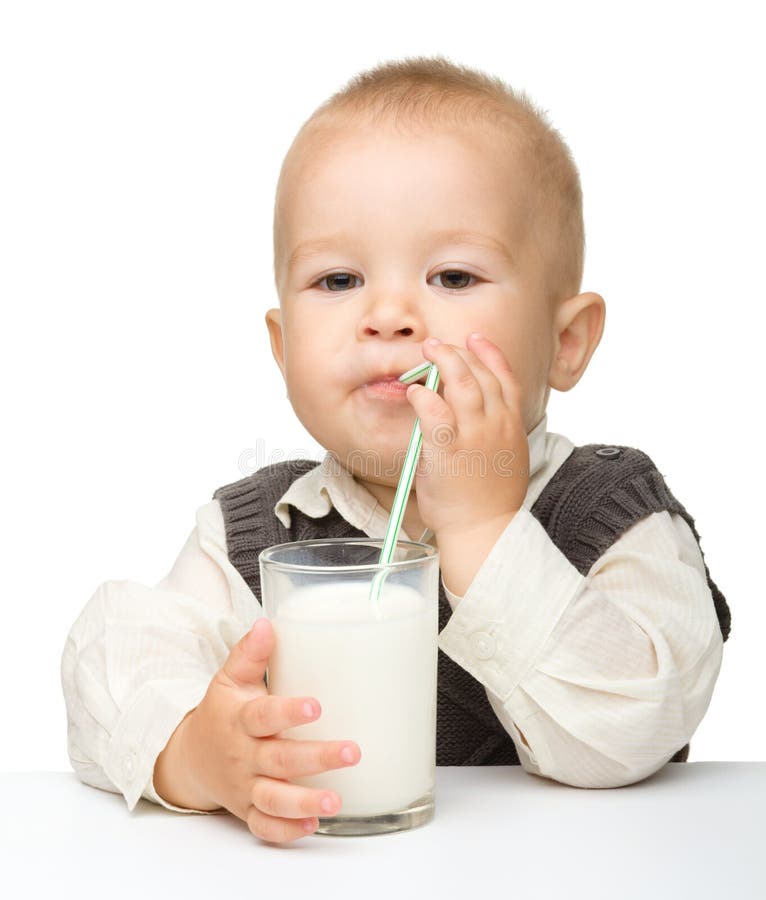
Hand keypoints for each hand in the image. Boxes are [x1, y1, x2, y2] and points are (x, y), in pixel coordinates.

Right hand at [153, 618, 360, 843]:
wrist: (191, 757)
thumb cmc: (222, 712)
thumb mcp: (229, 679)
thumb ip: (249, 654)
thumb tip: (268, 624)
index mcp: (239, 719)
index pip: (263, 716)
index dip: (288, 712)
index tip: (316, 707)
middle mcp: (243, 756)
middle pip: (279, 760)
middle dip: (316, 758)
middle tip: (351, 753)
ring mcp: (245, 786)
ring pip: (273, 799)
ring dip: (304, 803)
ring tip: (336, 802)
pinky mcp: (247, 810)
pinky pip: (264, 826)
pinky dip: (286, 831)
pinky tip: (313, 827)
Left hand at [405, 333, 529, 537]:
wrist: (485, 530)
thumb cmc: (490, 501)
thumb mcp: (506, 458)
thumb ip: (493, 432)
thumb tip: (471, 414)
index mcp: (513, 426)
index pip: (505, 378)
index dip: (489, 353)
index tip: (474, 340)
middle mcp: (497, 425)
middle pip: (480, 374)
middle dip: (458, 352)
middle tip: (438, 344)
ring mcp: (474, 436)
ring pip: (462, 385)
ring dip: (443, 362)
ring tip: (427, 352)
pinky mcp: (449, 451)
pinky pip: (435, 414)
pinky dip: (424, 397)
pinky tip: (414, 391)